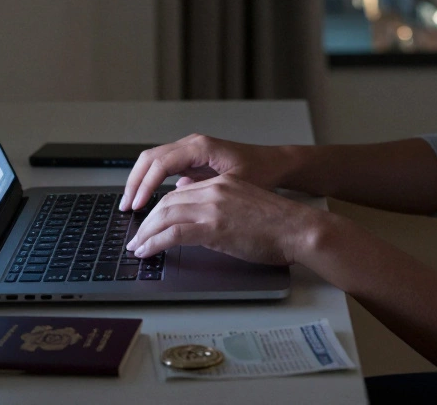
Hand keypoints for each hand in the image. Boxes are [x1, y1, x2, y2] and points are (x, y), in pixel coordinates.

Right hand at [119, 133, 295, 211]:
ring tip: (131, 204)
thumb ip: (206, 188)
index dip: (145, 185)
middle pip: (150, 158)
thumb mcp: (235, 184)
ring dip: (139, 181)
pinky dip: (150, 181)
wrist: (275, 163)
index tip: (137, 204)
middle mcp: (192, 144)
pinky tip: (146, 199)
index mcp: (200, 147)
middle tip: (126, 207)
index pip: (161, 163)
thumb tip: (176, 194)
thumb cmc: (261, 172)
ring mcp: (190, 149)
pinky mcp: (192, 158)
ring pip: (153, 160)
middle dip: (134, 182)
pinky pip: (163, 166)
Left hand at [125, 177, 325, 265]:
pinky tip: (147, 252)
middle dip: (146, 222)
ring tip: (137, 247)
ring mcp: (213, 207)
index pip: (179, 193)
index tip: (149, 224)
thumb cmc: (279, 226)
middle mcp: (214, 190)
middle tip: (136, 238)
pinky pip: (173, 233)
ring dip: (146, 234)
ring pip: (165, 216)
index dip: (159, 210)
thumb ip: (220, 205)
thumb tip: (196, 214)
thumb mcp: (245, 206)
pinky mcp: (214, 227)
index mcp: (222, 183)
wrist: (299, 230)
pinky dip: (154, 243)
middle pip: (166, 203)